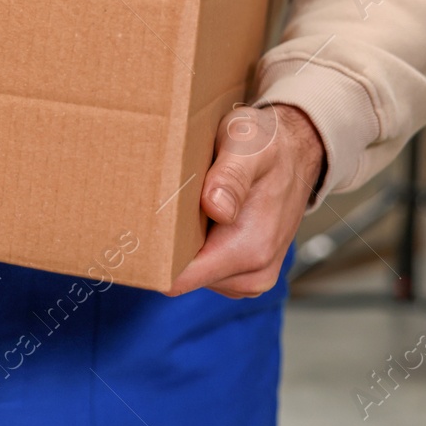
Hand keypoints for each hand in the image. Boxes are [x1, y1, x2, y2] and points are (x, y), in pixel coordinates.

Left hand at [169, 104, 325, 297]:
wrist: (296, 154)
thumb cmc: (268, 146)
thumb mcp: (247, 146)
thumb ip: (232, 177)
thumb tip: (216, 208)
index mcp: (249, 250)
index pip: (178, 279)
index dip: (150, 260)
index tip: (129, 235)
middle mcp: (253, 274)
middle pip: (179, 278)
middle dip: (162, 249)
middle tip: (150, 209)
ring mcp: (250, 277)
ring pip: (189, 274)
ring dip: (177, 247)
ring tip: (178, 209)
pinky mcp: (245, 273)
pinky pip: (203, 269)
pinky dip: (191, 247)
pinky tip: (191, 218)